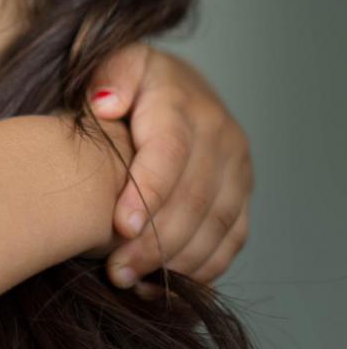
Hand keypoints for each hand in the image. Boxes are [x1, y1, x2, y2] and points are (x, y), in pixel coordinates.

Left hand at [86, 44, 252, 292]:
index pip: (171, 152)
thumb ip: (106, 77)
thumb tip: (106, 103)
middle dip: (156, 241)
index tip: (121, 227)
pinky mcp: (241, 193)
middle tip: (115, 271)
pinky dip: (203, 268)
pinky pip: (231, 239)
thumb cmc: (121, 82)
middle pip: (195, 197)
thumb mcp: (107, 62)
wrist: (163, 84)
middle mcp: (219, 135)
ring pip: (217, 224)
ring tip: (131, 282)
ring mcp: (236, 167)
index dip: (149, 192)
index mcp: (181, 103)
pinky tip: (166, 285)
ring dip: (177, 261)